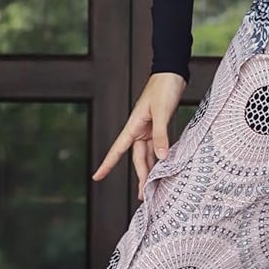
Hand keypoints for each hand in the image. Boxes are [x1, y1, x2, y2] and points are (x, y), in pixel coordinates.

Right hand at [91, 72, 186, 199]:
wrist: (172, 72)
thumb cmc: (164, 87)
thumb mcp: (162, 111)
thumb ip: (161, 135)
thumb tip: (161, 157)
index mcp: (134, 125)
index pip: (117, 149)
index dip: (107, 164)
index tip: (96, 176)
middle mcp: (139, 129)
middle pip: (137, 157)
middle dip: (140, 176)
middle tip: (143, 196)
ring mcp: (149, 129)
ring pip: (148, 154)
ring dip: (151, 170)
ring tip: (154, 188)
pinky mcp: (159, 126)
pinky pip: (157, 146)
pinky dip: (160, 158)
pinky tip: (164, 168)